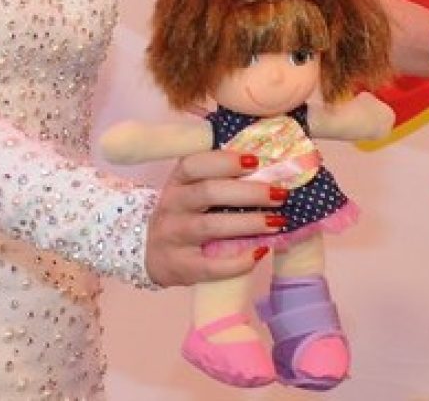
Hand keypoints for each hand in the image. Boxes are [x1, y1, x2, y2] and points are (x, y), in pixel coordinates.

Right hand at [145, 150, 284, 287]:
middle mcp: (171, 206)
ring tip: (277, 221)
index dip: (224, 161)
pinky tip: (260, 252)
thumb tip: (268, 169)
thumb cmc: (182, 215)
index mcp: (177, 182)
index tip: (255, 161)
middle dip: (248, 192)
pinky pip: (212, 265)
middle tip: (279, 194)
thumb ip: (219, 178)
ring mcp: (174, 238)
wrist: (149, 255)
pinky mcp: (181, 267)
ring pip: (210, 226)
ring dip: (248, 222)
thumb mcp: (190, 191)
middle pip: (208, 193)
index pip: (193, 164)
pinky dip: (239, 260)